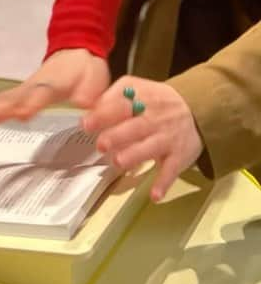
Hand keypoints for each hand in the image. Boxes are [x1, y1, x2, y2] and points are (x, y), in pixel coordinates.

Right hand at [0, 49, 109, 131]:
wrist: (77, 49)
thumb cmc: (86, 69)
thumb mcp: (95, 80)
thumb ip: (89, 92)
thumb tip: (83, 104)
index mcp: (53, 84)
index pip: (40, 94)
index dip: (32, 104)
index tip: (21, 115)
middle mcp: (34, 86)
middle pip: (11, 99)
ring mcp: (25, 89)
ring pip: (2, 101)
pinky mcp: (21, 93)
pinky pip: (2, 103)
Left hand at [82, 75, 203, 201]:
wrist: (196, 109)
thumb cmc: (157, 102)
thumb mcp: (137, 88)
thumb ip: (112, 96)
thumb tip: (86, 107)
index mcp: (141, 100)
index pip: (121, 105)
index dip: (103, 114)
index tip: (86, 123)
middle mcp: (154, 119)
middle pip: (135, 126)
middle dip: (117, 135)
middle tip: (101, 144)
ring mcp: (167, 139)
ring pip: (151, 147)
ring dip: (135, 156)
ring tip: (119, 162)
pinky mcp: (179, 157)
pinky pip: (172, 170)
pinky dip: (164, 183)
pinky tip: (155, 195)